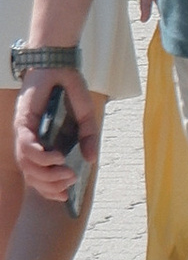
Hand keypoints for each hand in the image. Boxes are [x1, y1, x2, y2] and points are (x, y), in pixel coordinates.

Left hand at [15, 71, 101, 200]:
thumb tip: (92, 160)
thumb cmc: (68, 86)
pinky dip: (40, 156)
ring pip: (27, 165)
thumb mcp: (85, 115)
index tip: (65, 196)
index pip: (38, 174)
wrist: (58, 62)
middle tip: (69, 184)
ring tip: (67, 171)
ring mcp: (24, 131)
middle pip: (31, 175)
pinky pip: (26, 146)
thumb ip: (88, 137)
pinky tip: (56, 157)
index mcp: (41, 142)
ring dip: (47, 173)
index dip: (49, 189)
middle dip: (50, 185)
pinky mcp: (22, 121)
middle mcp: (29, 140)